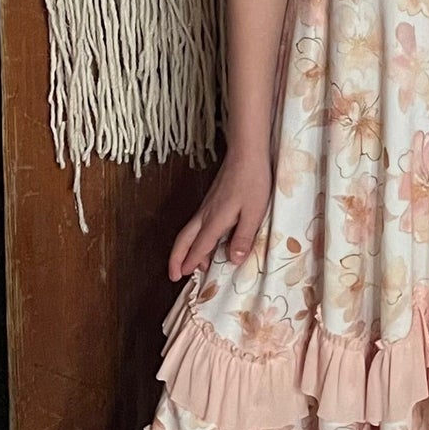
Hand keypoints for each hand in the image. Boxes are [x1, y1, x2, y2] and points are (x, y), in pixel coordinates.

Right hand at [169, 149, 273, 280]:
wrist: (247, 153)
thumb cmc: (253, 181)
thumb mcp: (254, 212)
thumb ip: (243, 237)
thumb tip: (233, 260)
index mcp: (215, 220)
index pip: (199, 246)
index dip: (190, 262)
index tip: (181, 276)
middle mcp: (206, 214)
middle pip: (184, 239)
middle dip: (176, 258)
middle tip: (174, 275)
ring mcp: (207, 205)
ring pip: (189, 231)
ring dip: (186, 249)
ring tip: (191, 265)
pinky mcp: (212, 199)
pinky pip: (197, 224)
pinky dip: (194, 238)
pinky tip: (204, 240)